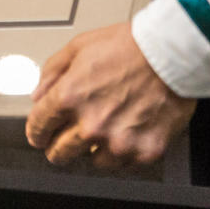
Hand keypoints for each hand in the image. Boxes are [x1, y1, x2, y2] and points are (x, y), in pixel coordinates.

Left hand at [25, 22, 195, 169]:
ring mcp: (117, 142)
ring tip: (108, 125)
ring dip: (94, 148)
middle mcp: (90, 124)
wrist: (172, 53)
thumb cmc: (130, 45)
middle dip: (59, 146)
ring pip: (91, 162)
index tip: (40, 135)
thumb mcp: (81, 45)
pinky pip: (122, 164)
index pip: (38, 127)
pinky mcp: (142, 152)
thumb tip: (38, 94)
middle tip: (69, 137)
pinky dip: (122, 150)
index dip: (37, 132)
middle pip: (59, 154)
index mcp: (70, 96)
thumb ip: (53, 71)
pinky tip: (128, 129)